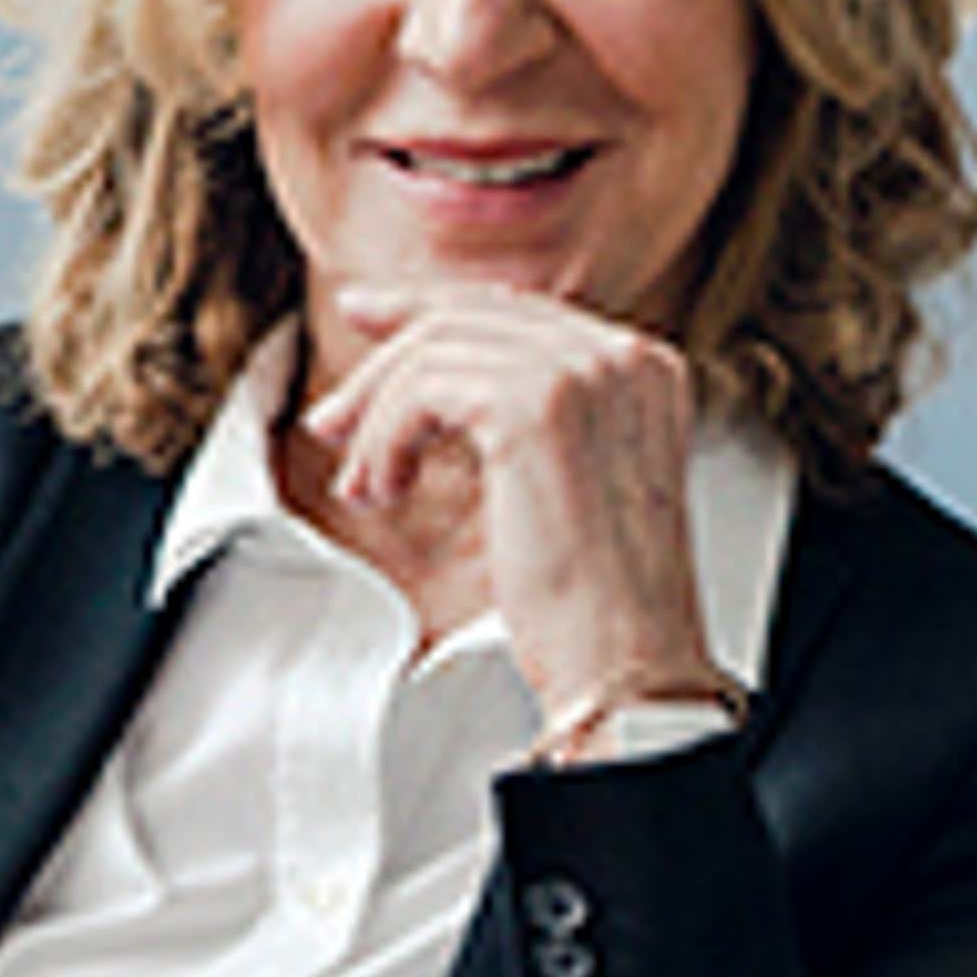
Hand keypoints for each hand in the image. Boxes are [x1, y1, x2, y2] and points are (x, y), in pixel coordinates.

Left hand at [297, 283, 715, 733]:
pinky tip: (384, 492)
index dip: (428, 309)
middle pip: (467, 318)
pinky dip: (387, 441)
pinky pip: (423, 391)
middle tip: (333, 420)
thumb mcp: (572, 483)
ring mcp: (584, 374)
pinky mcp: (536, 406)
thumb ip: (531, 417)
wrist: (627, 667)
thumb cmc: (601, 606)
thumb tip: (442, 379)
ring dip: (378, 420)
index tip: (368, 318)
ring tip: (362, 487)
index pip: (516, 311)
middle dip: (383, 366)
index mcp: (643, 369)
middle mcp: (622, 357)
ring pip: (435, 353)